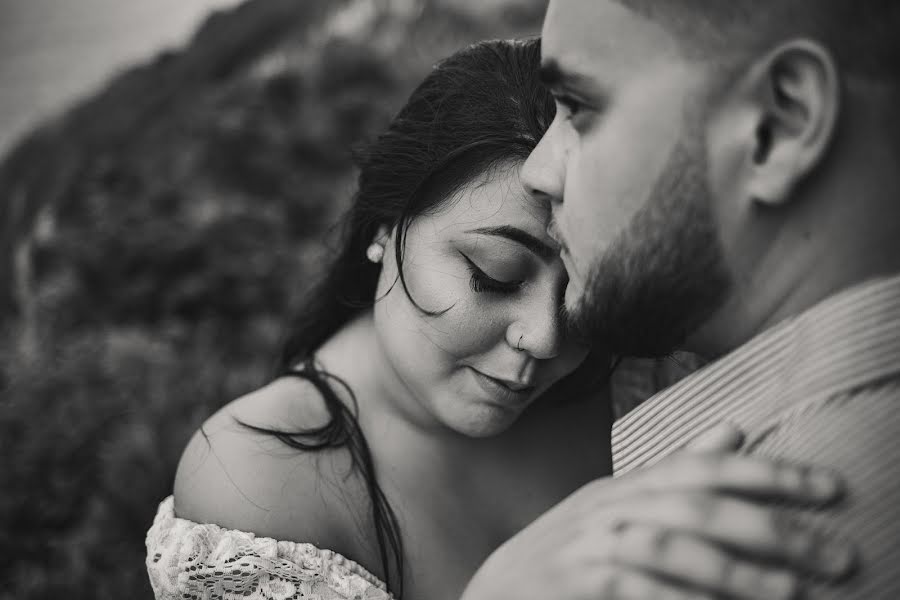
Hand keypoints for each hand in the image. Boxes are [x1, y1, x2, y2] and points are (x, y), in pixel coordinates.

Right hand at [461, 423, 853, 599]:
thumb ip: (675, 473)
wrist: (493, 593)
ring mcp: (591, 547)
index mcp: (625, 486)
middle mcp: (610, 508)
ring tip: (796, 593)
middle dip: (775, 529)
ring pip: (674, 549)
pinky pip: (640, 593)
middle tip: (839, 555)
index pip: (703, 467)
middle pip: (700, 507)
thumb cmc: (566, 553)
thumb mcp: (617, 507)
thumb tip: (734, 430)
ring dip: (740, 573)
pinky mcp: (578, 586)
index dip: (769, 474)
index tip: (829, 489)